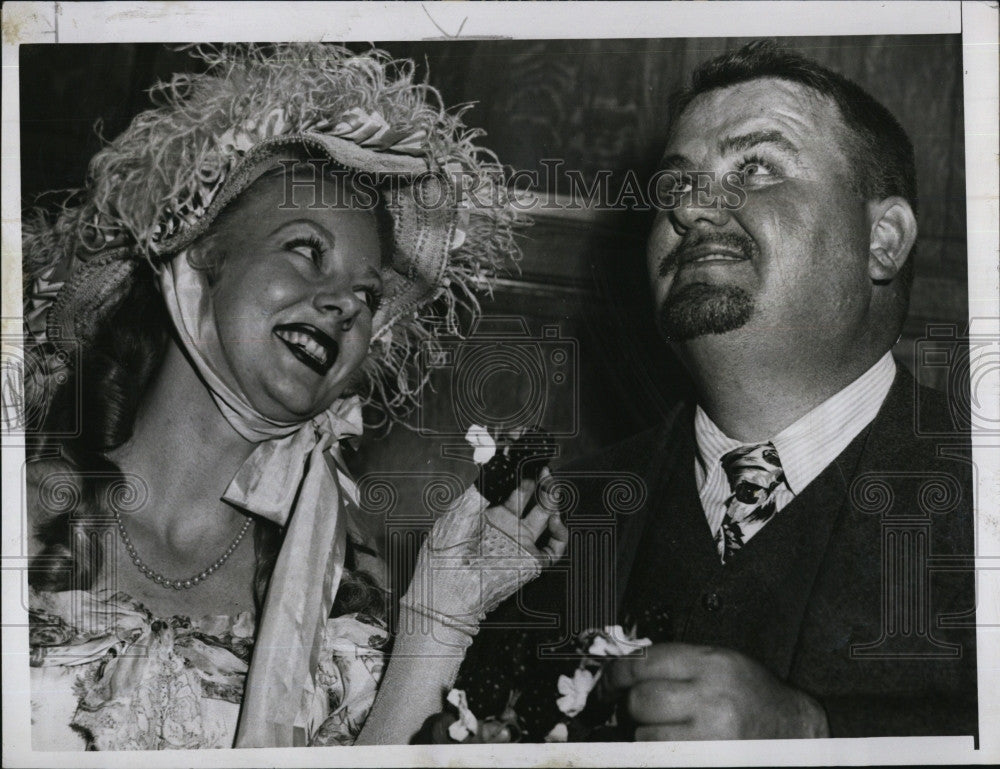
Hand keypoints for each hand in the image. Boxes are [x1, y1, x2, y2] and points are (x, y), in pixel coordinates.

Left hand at [399, 469, 567, 638]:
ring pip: (544, 515)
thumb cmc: (442, 559)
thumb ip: (479, 490)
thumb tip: (493, 467)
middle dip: (538, 479)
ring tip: (550, 484)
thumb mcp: (459, 514)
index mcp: (485, 513)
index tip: (525, 459)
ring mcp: (518, 543)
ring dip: (551, 498)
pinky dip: (560, 532)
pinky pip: (554, 546)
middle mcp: (504, 526)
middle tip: (542, 466)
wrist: (447, 595)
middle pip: (529, 496)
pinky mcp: (530, 562)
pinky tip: (554, 520)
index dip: (518, 473)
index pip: (508, 487)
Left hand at [601, 643, 828, 739]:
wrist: (796, 731)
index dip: (616, 674)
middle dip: (631, 707)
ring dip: (646, 735)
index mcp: (711, 664)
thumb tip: (625, 671)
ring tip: (667, 730)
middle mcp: (711, 699)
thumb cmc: (754, 696)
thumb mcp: (720, 662)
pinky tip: (675, 747)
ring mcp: (711, 737)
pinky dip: (659, 755)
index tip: (607, 683)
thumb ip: (676, 663)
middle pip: (640, 701)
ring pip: (645, 737)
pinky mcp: (708, 762)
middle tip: (637, 709)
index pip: (643, 663)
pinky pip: (661, 759)